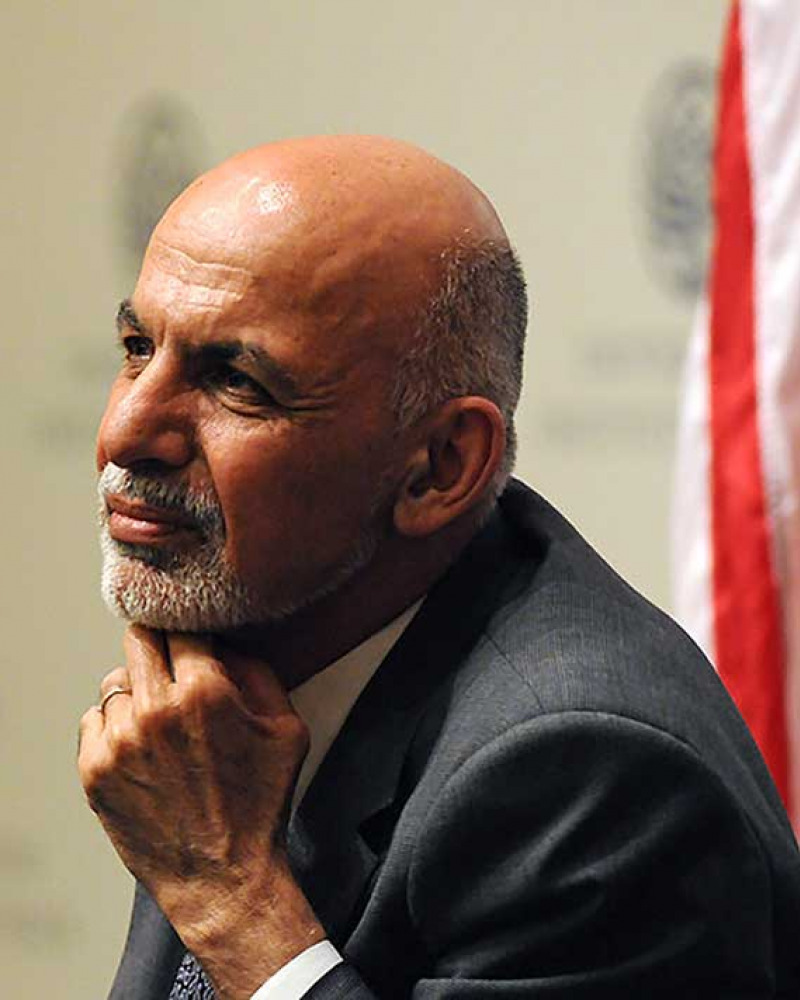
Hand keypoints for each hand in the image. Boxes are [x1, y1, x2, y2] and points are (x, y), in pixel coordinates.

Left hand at [78, 625, 324, 998]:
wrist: (223, 877)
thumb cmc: (260, 803)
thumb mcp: (287, 728)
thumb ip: (258, 671)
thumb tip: (223, 644)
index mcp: (205, 692)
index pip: (182, 628)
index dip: (192, 634)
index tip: (196, 644)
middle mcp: (156, 709)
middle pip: (138, 638)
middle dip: (158, 646)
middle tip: (171, 664)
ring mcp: (119, 740)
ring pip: (115, 682)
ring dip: (138, 692)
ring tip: (161, 723)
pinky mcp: (94, 770)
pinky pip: (95, 719)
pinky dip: (115, 725)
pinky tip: (142, 748)